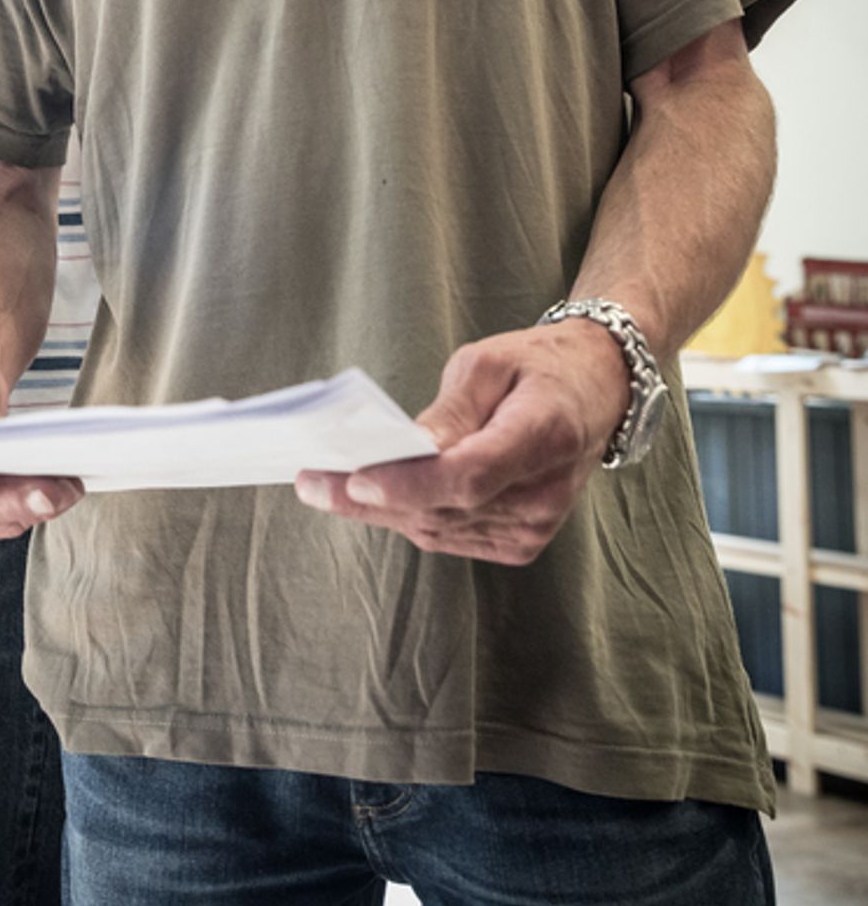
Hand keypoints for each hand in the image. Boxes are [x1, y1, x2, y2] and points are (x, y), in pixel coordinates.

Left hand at [294, 320, 631, 565]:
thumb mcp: (488, 363)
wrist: (595, 393)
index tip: (355, 478)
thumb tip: (403, 449)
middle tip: (311, 480)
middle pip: (443, 509)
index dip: (410, 483)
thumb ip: (449, 412)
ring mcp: (535, 526)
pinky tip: (378, 495)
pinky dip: (411, 516)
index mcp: (544, 434)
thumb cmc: (538, 367)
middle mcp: (543, 493)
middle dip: (369, 498)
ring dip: (382, 509)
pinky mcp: (522, 543)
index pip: (470, 475)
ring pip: (438, 529)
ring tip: (327, 485)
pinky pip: (450, 537)